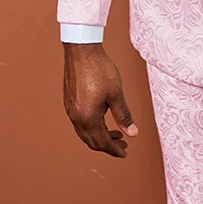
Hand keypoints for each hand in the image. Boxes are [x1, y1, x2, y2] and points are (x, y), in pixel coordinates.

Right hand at [62, 42, 138, 157]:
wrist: (82, 51)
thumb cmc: (99, 69)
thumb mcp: (116, 93)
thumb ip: (124, 116)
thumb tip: (133, 133)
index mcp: (88, 118)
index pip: (102, 142)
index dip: (114, 149)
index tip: (125, 152)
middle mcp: (76, 117)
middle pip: (92, 141)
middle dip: (108, 145)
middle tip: (123, 144)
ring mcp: (70, 110)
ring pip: (84, 133)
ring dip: (100, 136)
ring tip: (116, 133)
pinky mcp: (69, 102)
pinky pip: (79, 123)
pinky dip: (92, 127)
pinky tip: (102, 120)